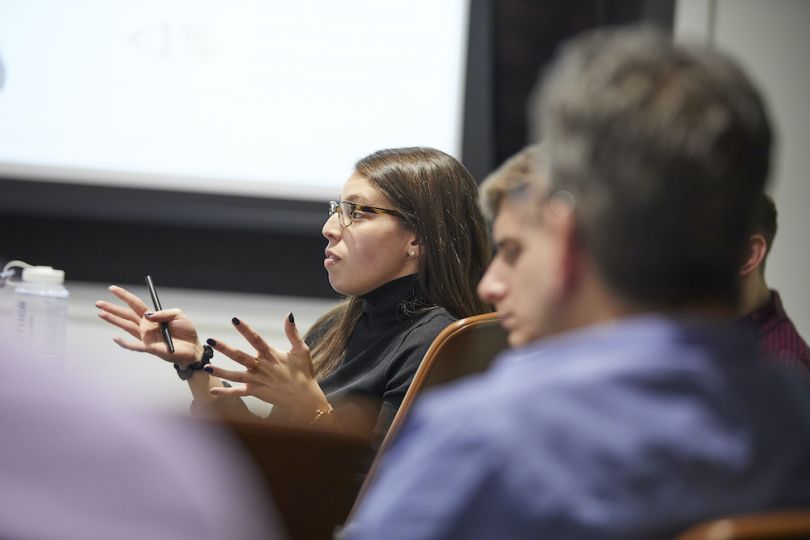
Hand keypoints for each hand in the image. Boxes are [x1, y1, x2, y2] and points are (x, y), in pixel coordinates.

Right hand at [96, 285, 202, 366]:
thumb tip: (147, 315)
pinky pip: (135, 346)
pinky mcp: (149, 348)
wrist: (193, 348)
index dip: (123, 296)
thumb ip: (164, 312)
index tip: (111, 288)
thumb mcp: (178, 315)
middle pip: (126, 314)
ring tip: (101, 313)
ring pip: (126, 326)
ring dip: (114, 320)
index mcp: (152, 316)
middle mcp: (146, 325)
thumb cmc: (186, 331)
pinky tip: (115, 338)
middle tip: (98, 302)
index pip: (135, 304)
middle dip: (112, 308)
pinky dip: (124, 343)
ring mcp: (146, 337)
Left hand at [205, 314, 328, 418]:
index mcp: (272, 355)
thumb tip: (289, 315)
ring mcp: (257, 381)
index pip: (256, 339)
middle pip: (240, 356)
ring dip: (220, 371)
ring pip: (235, 376)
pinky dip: (226, 393)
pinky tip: (212, 391)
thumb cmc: (304, 373)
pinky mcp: (256, 392)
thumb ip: (293, 333)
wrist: (305, 398)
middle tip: (211, 340)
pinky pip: (238, 393)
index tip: (234, 320)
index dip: (245, 329)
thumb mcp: (301, 350)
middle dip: (224, 348)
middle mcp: (262, 368)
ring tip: (206, 366)